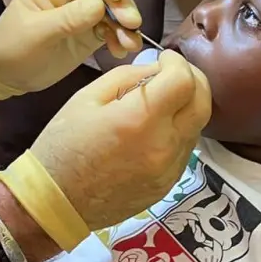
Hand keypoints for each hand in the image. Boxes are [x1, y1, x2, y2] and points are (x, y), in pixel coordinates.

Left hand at [0, 0, 143, 99]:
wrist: (7, 75)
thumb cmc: (11, 46)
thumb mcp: (35, 33)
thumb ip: (66, 19)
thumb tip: (98, 5)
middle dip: (121, 2)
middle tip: (131, 22)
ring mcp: (84, 11)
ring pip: (114, 8)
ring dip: (126, 23)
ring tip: (130, 43)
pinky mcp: (92, 32)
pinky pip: (114, 30)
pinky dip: (122, 38)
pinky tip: (122, 51)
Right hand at [29, 51, 209, 230]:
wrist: (57, 202)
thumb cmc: (64, 144)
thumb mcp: (87, 97)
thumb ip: (128, 77)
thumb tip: (157, 71)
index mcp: (140, 119)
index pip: (185, 81)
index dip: (178, 62)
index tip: (164, 59)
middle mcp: (163, 146)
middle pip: (203, 103)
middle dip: (194, 80)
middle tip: (172, 74)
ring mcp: (170, 170)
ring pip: (197, 127)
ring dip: (186, 107)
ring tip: (160, 102)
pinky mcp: (168, 185)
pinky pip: (185, 149)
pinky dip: (177, 131)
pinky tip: (154, 130)